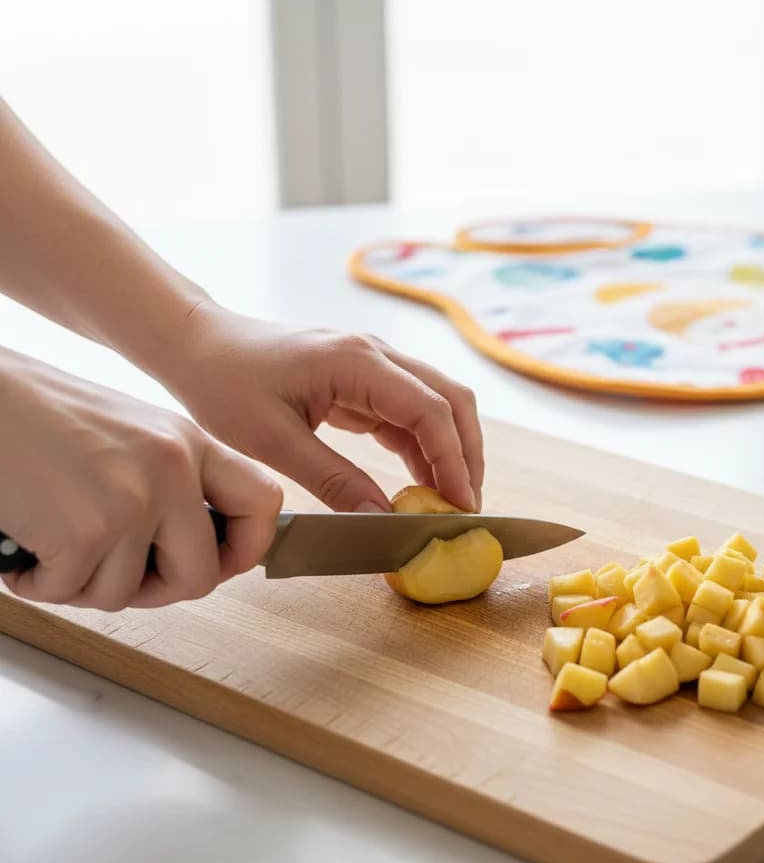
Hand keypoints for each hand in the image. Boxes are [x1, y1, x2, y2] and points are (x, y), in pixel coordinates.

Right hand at [0, 349, 282, 609]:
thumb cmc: (36, 417)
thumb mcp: (129, 435)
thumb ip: (171, 481)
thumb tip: (200, 550)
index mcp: (189, 442)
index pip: (264, 503)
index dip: (246, 548)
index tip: (217, 564)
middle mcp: (172, 468)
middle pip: (201, 576)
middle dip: (153, 591)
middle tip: (111, 575)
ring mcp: (133, 499)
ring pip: (124, 593)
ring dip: (79, 584)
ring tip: (50, 542)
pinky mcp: (86, 530)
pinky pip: (70, 592)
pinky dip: (38, 582)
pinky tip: (21, 543)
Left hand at [164, 305, 483, 512]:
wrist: (199, 345)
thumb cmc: (225, 385)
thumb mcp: (273, 442)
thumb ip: (333, 480)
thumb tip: (383, 517)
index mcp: (357, 362)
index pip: (431, 410)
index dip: (453, 460)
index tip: (461, 505)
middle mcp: (377, 354)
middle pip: (451, 400)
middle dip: (466, 454)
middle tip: (466, 507)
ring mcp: (373, 364)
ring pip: (438, 404)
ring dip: (450, 451)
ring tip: (448, 503)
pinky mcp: (364, 379)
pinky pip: (409, 413)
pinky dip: (422, 447)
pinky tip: (420, 484)